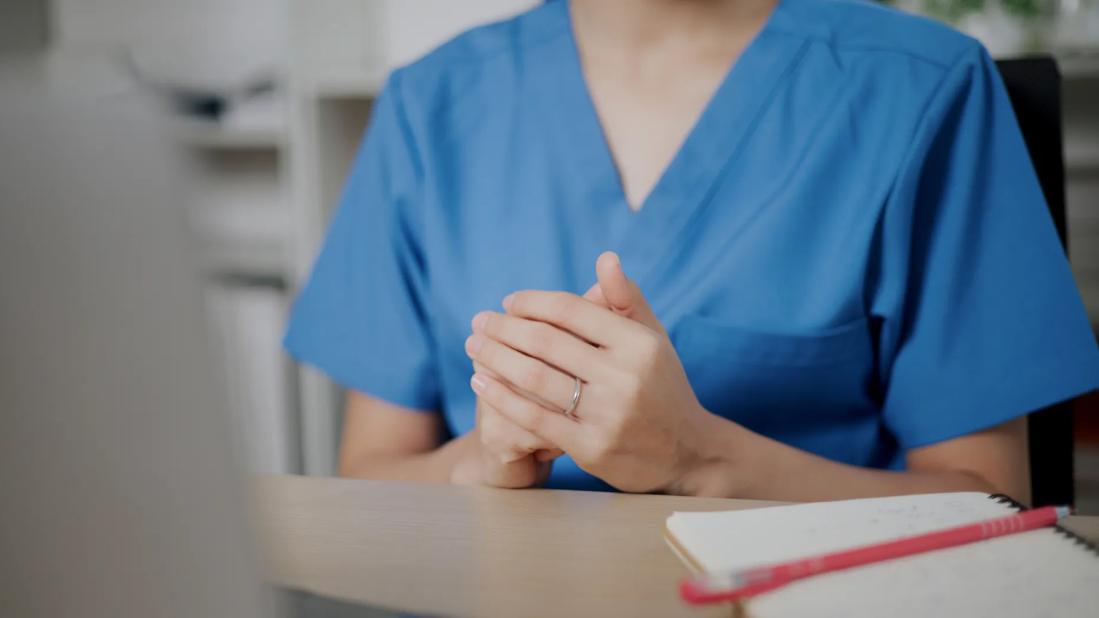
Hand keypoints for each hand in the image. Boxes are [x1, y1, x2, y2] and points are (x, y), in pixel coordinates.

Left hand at [465, 252, 718, 493]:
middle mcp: (625, 376)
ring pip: (535, 378)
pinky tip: (480, 382)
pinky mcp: (592, 449)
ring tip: (473, 346)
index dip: (533, 302)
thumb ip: (627, 299)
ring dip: (495, 358)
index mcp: (639, 343)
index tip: (508, 302)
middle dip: (503, 328)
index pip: (571, 310)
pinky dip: (501, 396)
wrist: (688, 452)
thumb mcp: (653, 340)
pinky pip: (534, 417)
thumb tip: (605, 258)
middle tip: (478, 321)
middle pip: (546, 342)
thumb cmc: (662, 386)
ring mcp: (608, 414)